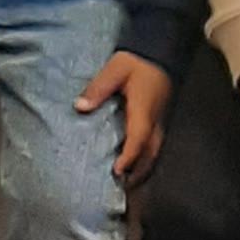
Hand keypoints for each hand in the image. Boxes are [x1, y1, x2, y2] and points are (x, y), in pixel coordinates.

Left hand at [81, 49, 171, 181]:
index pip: (138, 138)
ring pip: (154, 151)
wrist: (159, 53)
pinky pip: (154, 145)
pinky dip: (146, 158)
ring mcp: (159, 121)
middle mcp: (154, 120)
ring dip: (143, 167)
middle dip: (137, 171)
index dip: (128, 156)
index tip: (117, 171)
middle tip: (122, 187)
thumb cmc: (136, 62)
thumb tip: (80, 106)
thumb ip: (98, 88)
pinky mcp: (158, 119)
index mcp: (143, 109)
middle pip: (149, 152)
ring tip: (128, 183)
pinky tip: (136, 164)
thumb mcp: (114, 70)